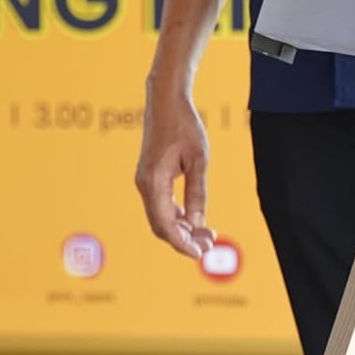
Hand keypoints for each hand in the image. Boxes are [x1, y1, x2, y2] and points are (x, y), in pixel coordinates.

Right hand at [135, 85, 215, 257]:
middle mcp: (144, 184)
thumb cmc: (184, 125)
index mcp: (153, 182)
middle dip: (185, 239)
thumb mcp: (198, 160)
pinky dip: (176, 216)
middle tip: (210, 244)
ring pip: (160, 217)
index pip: (166, 225)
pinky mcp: (150, 177)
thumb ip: (198, 193)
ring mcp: (145, 181)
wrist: (166, 100)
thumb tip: (199, 223)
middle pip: (161, 226)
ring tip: (207, 233)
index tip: (201, 253)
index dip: (183, 244)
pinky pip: (160, 205)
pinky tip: (193, 218)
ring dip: (181, 229)